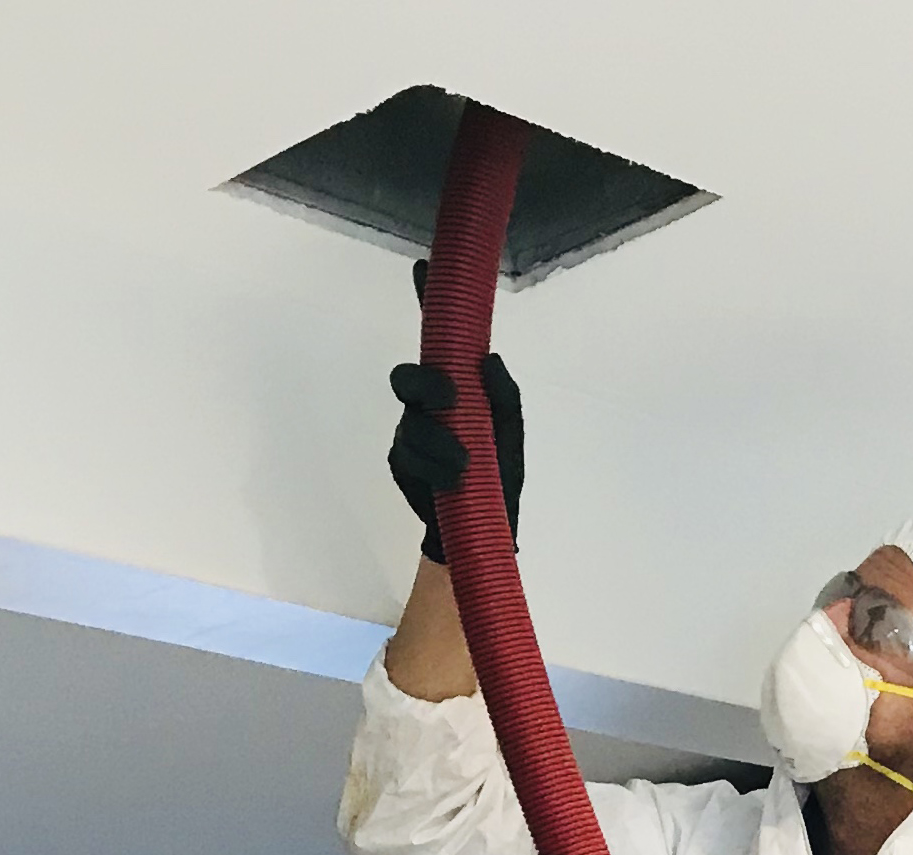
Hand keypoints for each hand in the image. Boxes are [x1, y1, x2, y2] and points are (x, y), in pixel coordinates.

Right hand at [389, 263, 524, 560]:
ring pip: (410, 423)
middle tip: (450, 400)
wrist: (484, 527)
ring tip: (465, 465)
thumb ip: (505, 398)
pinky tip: (452, 480)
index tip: (424, 268)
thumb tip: (488, 360)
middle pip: (406, 376)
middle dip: (425, 384)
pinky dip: (433, 468)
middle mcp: (427, 403)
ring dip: (440, 443)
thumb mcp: (511, 435)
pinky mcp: (400, 462)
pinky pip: (408, 456)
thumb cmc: (499, 473)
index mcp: (455, 386)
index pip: (438, 338)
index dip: (428, 301)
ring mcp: (409, 431)